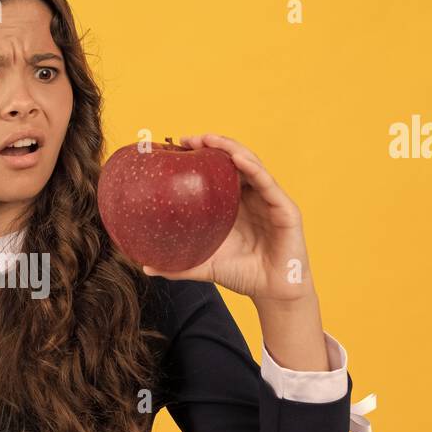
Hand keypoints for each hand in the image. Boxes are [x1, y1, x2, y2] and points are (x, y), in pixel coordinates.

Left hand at [141, 132, 316, 303]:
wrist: (272, 293)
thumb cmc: (242, 274)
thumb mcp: (205, 266)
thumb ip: (178, 265)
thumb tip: (146, 267)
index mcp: (235, 204)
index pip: (219, 171)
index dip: (202, 156)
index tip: (178, 146)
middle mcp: (253, 196)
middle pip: (234, 160)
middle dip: (213, 145)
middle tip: (188, 139)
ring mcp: (270, 200)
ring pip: (251, 164)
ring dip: (231, 149)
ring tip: (210, 140)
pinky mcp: (285, 209)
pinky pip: (268, 183)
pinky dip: (253, 168)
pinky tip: (238, 159)